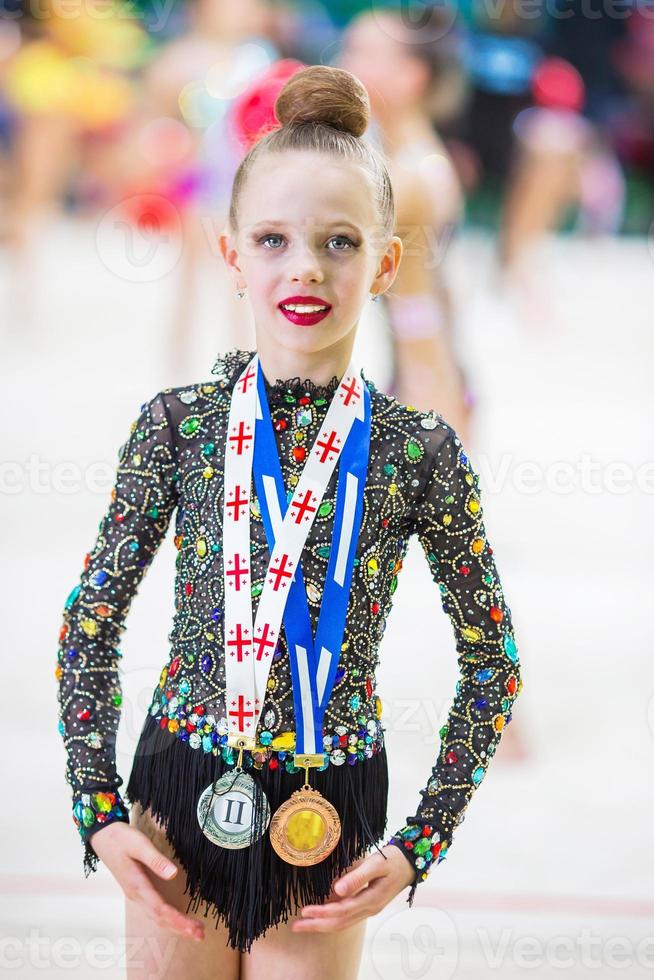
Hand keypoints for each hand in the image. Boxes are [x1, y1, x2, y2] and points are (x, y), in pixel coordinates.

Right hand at [90, 821, 204, 941]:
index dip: (177, 920)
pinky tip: (177, 920)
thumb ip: (155, 860)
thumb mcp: (139, 844)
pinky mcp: (137, 890)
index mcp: (136, 885)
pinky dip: (167, 918)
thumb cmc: (120, 839)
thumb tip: (173, 874)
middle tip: (200, 935)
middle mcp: (136, 894)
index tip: (193, 927)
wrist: (102, 836)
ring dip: (175, 925)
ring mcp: (136, 894)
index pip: (160, 909)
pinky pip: (153, 910)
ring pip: (156, 916)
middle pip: (160, 918)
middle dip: (180, 928)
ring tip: (194, 930)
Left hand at [292, 845, 416, 933]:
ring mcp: (369, 909)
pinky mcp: (367, 905)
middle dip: (317, 925)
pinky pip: (347, 918)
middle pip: (339, 923)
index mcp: (371, 900)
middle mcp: (369, 909)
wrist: (410, 863)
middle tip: (296, 926)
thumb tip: (336, 890)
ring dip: (322, 925)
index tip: (305, 910)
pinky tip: (320, 915)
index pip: (342, 911)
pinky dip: (332, 919)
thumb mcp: (376, 864)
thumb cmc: (393, 860)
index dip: (322, 912)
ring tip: (303, 924)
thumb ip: (357, 877)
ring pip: (342, 923)